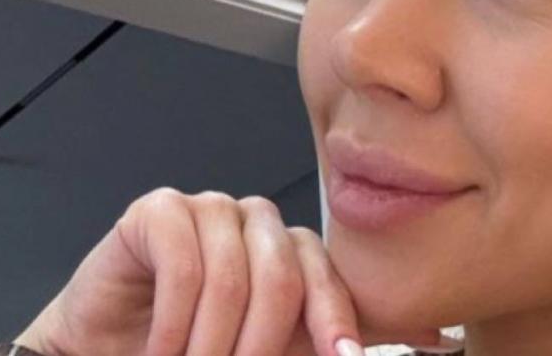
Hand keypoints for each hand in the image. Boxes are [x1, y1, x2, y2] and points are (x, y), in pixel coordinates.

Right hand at [14, 187, 456, 355]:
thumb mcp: (276, 349)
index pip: (325, 273)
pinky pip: (182, 265)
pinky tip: (161, 350)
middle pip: (281, 275)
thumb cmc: (197, 346)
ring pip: (231, 276)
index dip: (336, 317)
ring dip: (210, 342)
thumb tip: (436, 333)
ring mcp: (209, 209)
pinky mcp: (160, 210)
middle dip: (258, 345)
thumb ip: (337, 336)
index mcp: (292, 248)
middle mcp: (257, 221)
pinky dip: (172, 323)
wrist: (115, 348)